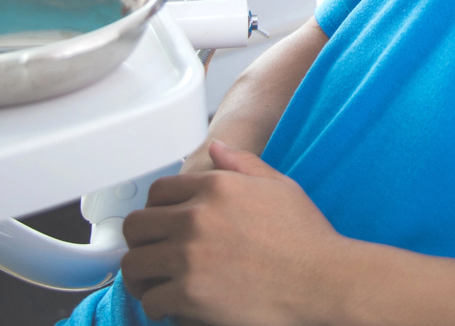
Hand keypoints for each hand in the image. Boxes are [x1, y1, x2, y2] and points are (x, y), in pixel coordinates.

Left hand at [122, 140, 362, 325]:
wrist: (320, 279)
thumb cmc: (305, 236)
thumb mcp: (279, 186)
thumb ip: (242, 164)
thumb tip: (215, 148)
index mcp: (216, 187)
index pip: (158, 191)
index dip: (156, 209)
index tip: (161, 225)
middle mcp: (196, 217)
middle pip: (137, 226)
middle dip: (141, 241)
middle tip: (152, 254)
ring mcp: (189, 256)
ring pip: (134, 264)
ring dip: (141, 275)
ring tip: (152, 282)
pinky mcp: (188, 294)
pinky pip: (150, 299)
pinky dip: (157, 305)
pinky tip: (171, 305)